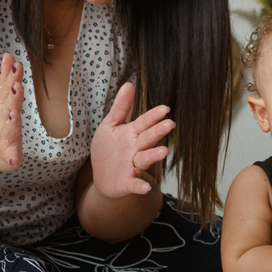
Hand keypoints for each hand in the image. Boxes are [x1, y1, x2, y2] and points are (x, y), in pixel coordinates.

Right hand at [0, 52, 24, 174]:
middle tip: (17, 87)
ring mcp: (3, 138)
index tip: (17, 67)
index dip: (13, 78)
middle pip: (8, 107)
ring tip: (14, 115)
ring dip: (11, 122)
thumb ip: (6, 78)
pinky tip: (15, 159)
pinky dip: (12, 158)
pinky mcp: (7, 156)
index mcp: (1, 106)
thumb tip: (9, 55)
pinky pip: (10, 158)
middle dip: (13, 98)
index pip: (8, 89)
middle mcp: (1, 120)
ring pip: (9, 129)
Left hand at [89, 82, 174, 199]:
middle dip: (158, 131)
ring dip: (154, 156)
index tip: (165, 108)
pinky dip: (140, 186)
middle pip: (148, 138)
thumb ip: (121, 107)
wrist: (102, 177)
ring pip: (145, 159)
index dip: (153, 116)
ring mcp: (133, 166)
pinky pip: (135, 184)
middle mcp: (136, 148)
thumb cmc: (108, 149)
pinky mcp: (127, 182)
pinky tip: (146, 187)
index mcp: (132, 133)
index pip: (144, 122)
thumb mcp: (110, 125)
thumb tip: (129, 84)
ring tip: (164, 152)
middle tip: (170, 124)